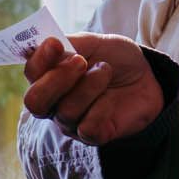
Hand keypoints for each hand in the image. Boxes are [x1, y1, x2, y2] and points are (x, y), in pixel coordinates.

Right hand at [22, 34, 163, 144]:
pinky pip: (87, 127)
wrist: (147, 76)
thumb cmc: (114, 58)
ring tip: (106, 70)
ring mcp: (71, 122)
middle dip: (57, 79)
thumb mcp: (94, 42)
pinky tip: (113, 98)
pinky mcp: (92, 136)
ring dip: (90, 86)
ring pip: (66, 111)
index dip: (39, 59)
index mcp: (48, 77)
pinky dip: (103, 107)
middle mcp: (53, 102)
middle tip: (81, 61)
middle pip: (35, 101)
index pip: (31, 73)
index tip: (55, 43)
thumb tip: (43, 43)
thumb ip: (68, 44)